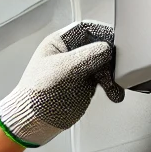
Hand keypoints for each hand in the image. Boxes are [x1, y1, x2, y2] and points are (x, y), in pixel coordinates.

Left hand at [0, 20, 122, 146]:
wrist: (33, 122)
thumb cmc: (36, 95)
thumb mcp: (63, 70)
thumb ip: (87, 56)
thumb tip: (108, 48)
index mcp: (59, 43)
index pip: (87, 29)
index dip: (103, 33)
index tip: (117, 41)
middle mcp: (70, 54)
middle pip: (99, 46)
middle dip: (111, 59)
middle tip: (117, 70)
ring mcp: (78, 69)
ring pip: (104, 64)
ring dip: (113, 75)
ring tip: (115, 88)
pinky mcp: (84, 85)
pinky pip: (104, 80)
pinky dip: (112, 86)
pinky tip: (114, 94)